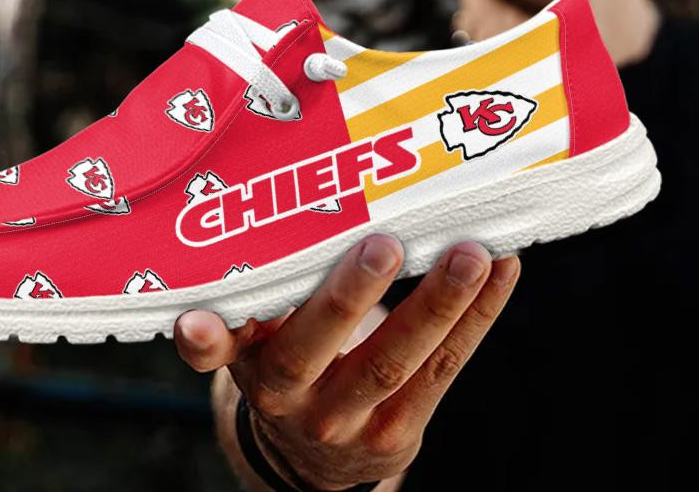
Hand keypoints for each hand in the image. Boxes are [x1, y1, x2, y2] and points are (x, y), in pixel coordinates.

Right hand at [173, 234, 520, 489]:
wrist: (313, 459)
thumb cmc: (287, 364)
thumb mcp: (254, 340)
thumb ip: (251, 302)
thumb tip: (257, 238)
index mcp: (250, 362)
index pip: (223, 348)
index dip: (207, 339)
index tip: (196, 321)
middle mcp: (291, 396)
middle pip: (317, 347)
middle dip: (350, 296)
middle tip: (384, 244)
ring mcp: (349, 419)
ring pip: (395, 361)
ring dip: (439, 304)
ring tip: (471, 254)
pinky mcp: (400, 431)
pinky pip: (444, 370)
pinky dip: (478, 317)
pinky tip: (502, 271)